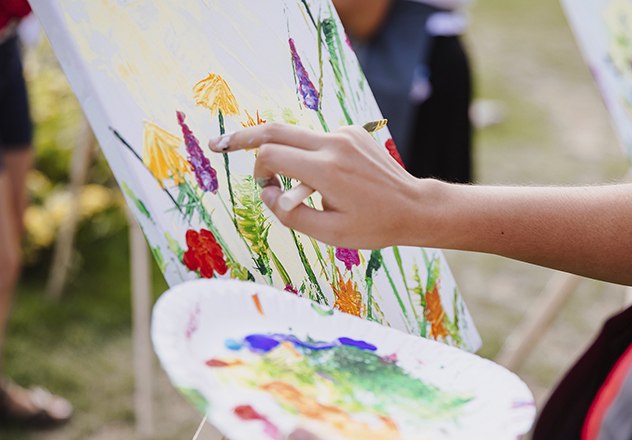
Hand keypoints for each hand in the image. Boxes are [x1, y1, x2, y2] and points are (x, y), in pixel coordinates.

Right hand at [209, 123, 425, 248]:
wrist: (414, 207)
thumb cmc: (373, 226)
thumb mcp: (328, 233)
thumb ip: (289, 214)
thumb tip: (266, 192)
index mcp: (327, 170)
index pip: (271, 154)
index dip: (259, 172)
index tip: (266, 189)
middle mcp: (334, 144)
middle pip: (275, 129)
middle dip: (243, 137)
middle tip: (217, 144)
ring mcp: (345, 134)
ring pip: (297, 136)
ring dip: (286, 155)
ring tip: (300, 185)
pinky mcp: (353, 132)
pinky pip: (318, 141)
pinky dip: (311, 157)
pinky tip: (333, 182)